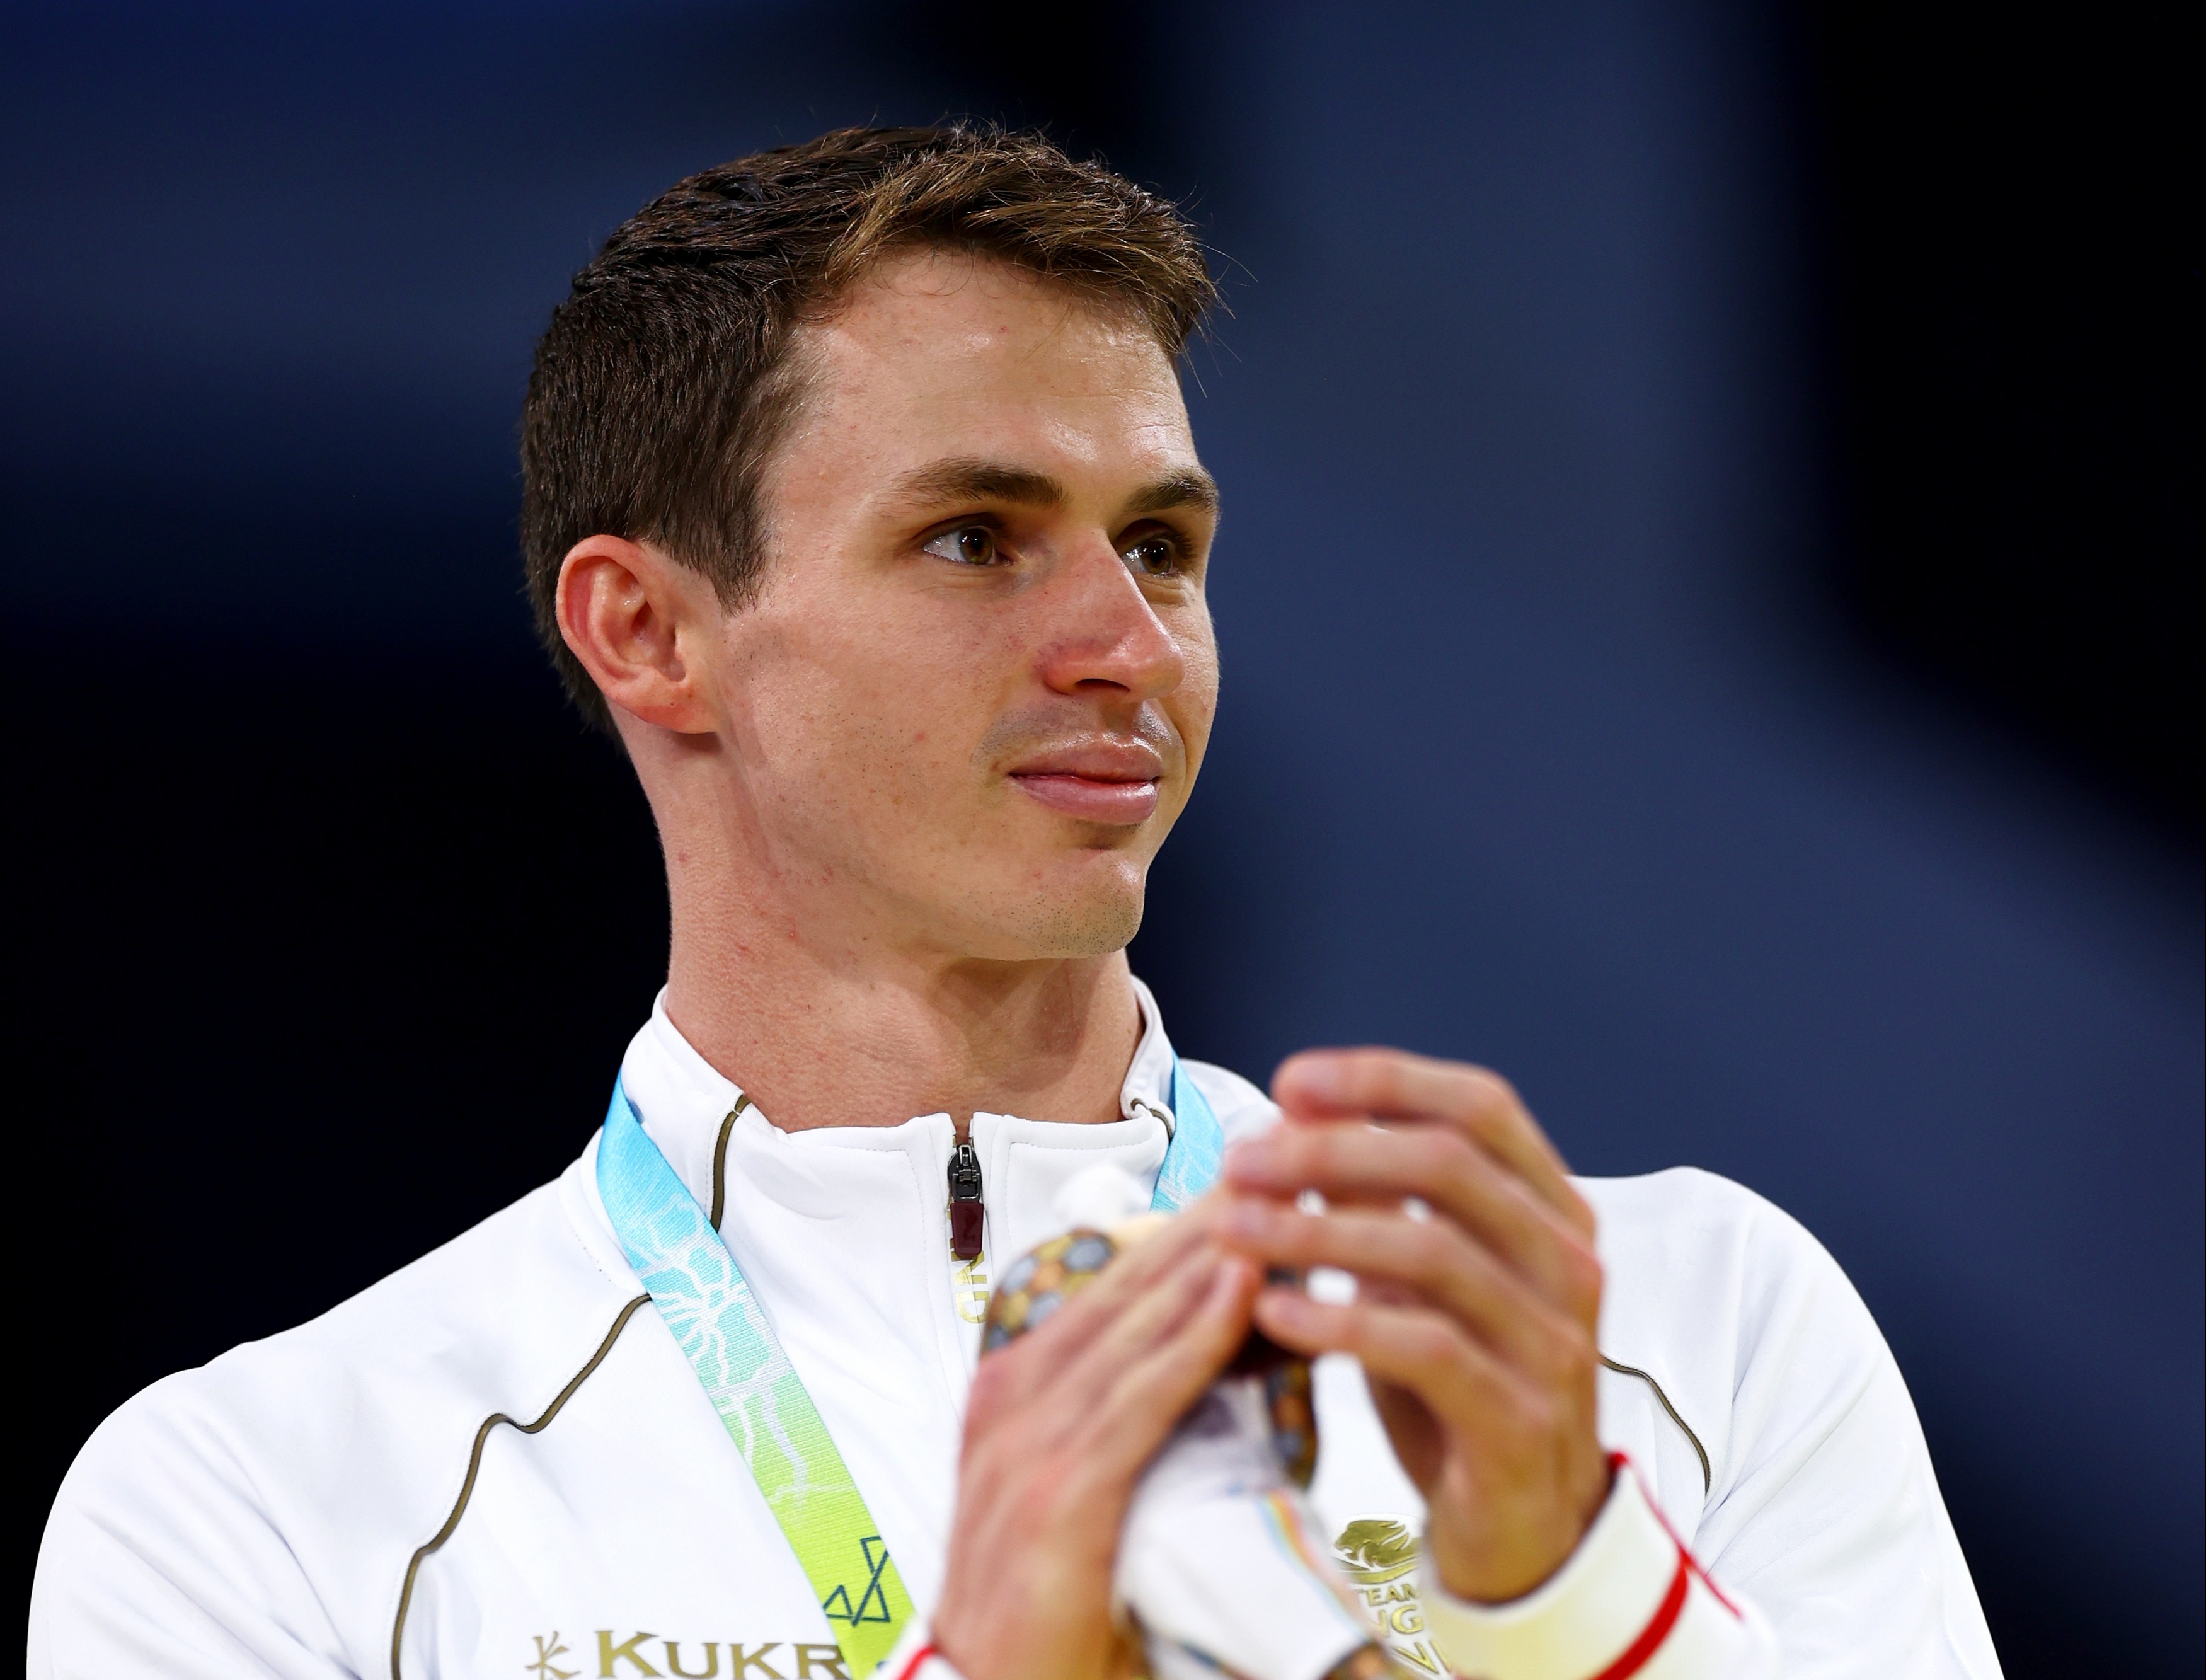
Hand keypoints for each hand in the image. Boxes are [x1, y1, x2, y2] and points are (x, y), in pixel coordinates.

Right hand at [932, 1208, 1259, 1679]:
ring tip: (1281, 1196)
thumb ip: (1120, 1435)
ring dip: (1212, 1254)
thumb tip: (1206, 1380)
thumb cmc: (1044, 1615)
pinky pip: (1140, 1397)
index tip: (1252, 1182)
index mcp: (1011, 1396)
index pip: (1110, 1289)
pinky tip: (1241, 1287)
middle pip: (1123, 1286)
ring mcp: (1025, 1446)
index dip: (1182, 1230)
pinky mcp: (1058, 1497)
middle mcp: (1009, 1402)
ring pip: (1136, 1324)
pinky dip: (1194, 1336)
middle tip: (1281, 1155)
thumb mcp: (1075, 1500)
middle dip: (1205, 1219)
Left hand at [1219, 1048, 1608, 1602]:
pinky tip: (1272, 1310)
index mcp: (1552, 1208)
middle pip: (1450, 1165)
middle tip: (1240, 1159)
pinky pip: (1428, 1349)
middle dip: (1332, 1149)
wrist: (1524, 1529)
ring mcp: (1555, 1343)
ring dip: (1318, 1230)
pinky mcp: (1522, 1421)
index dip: (1384, 1080)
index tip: (1290, 1082)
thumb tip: (1295, 1116)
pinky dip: (1341, 1320)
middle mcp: (1568, 1262)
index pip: (1479, 1106)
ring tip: (1232, 1227)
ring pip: (1433, 1251)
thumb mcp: (1415, 1278)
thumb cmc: (1456, 1384)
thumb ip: (1376, 1199)